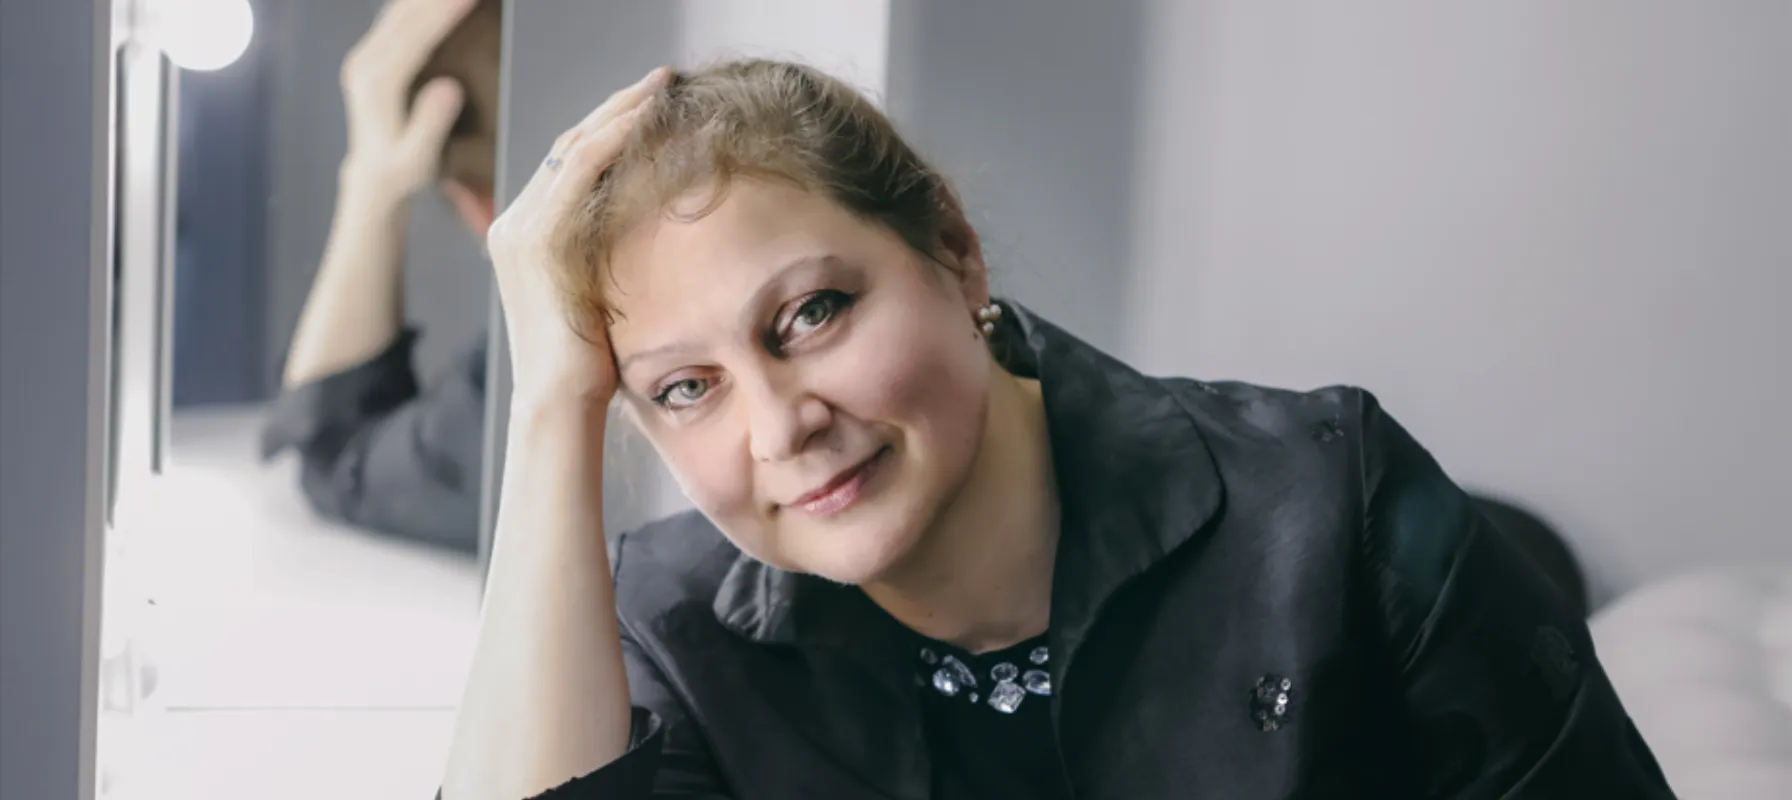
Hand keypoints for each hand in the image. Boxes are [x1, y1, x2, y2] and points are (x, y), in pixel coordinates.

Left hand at [337, 0, 476, 198]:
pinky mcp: (368, 54)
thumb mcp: (420, 159)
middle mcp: (365, 63)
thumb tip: (450, 87)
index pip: (416, 38)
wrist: (373, 174)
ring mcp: (363, 56)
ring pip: (398, 12)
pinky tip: (435, 0)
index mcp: (379, 84)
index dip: (444, 13)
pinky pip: (394, 18)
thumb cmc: (403, 170)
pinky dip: (417, 4)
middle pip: (406, 16)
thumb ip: (431, 124)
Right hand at [486, 67, 670, 404]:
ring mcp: (520, 229)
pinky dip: (614, 138)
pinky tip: (647, 120)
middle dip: (616, 108)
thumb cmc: (590, 366)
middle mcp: (513, 226)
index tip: (652, 108)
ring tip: (662, 88)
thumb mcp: (599, 299)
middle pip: (566, 146)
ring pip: (572, 147)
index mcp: (523, 237)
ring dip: (620, 111)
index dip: (608, 130)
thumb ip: (608, 261)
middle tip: (661, 82)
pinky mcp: (538, 238)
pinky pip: (578, 169)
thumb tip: (652, 240)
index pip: (565, 165)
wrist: (560, 403)